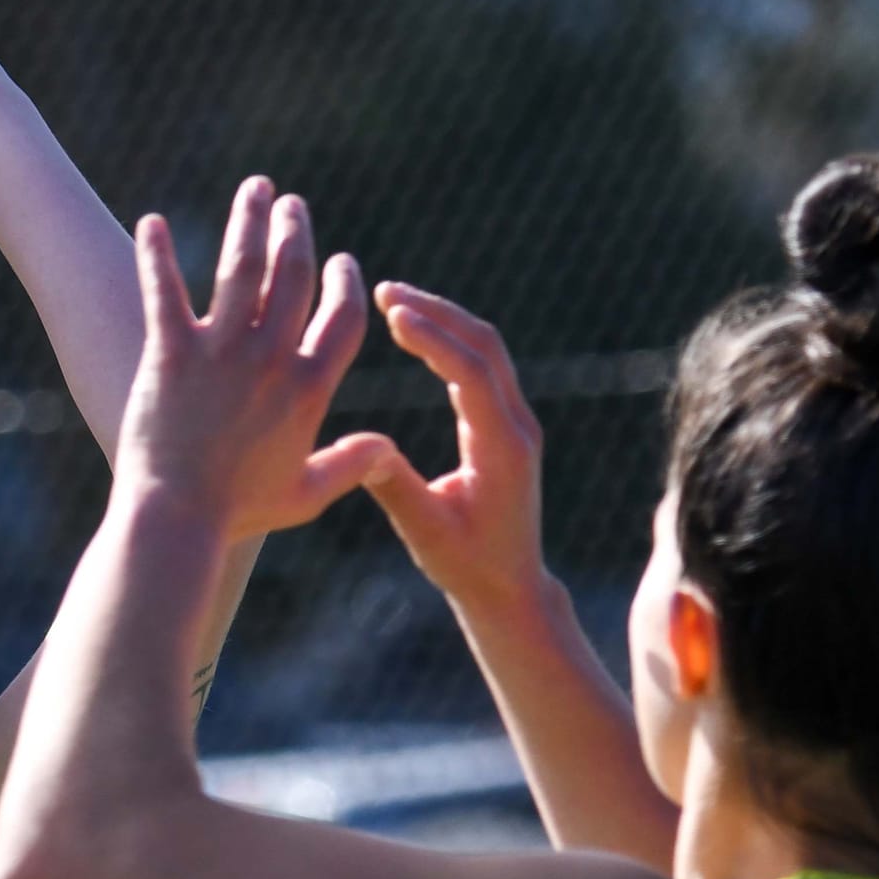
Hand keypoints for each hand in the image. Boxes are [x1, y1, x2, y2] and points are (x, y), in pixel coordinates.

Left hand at [116, 177, 397, 539]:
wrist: (177, 520)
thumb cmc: (238, 513)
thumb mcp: (304, 495)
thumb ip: (350, 465)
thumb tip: (386, 448)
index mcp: (309, 389)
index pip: (342, 317)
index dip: (345, 283)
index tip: (340, 262)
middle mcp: (271, 359)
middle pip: (295, 272)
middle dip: (297, 229)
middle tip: (292, 205)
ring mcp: (221, 351)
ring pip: (242, 263)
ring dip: (250, 217)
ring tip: (255, 189)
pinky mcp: (171, 352)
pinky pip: (163, 287)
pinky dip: (155, 252)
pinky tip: (150, 223)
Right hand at [364, 286, 544, 613]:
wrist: (510, 588)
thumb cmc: (468, 568)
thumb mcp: (425, 531)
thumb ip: (394, 487)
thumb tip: (361, 448)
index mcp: (502, 449)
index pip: (471, 373)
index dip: (433, 337)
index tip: (391, 312)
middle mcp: (516, 427)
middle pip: (485, 345)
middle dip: (437, 311)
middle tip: (386, 291)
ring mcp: (516, 424)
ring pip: (486, 350)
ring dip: (443, 320)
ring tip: (394, 302)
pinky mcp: (506, 427)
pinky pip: (482, 368)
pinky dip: (449, 342)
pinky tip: (416, 332)